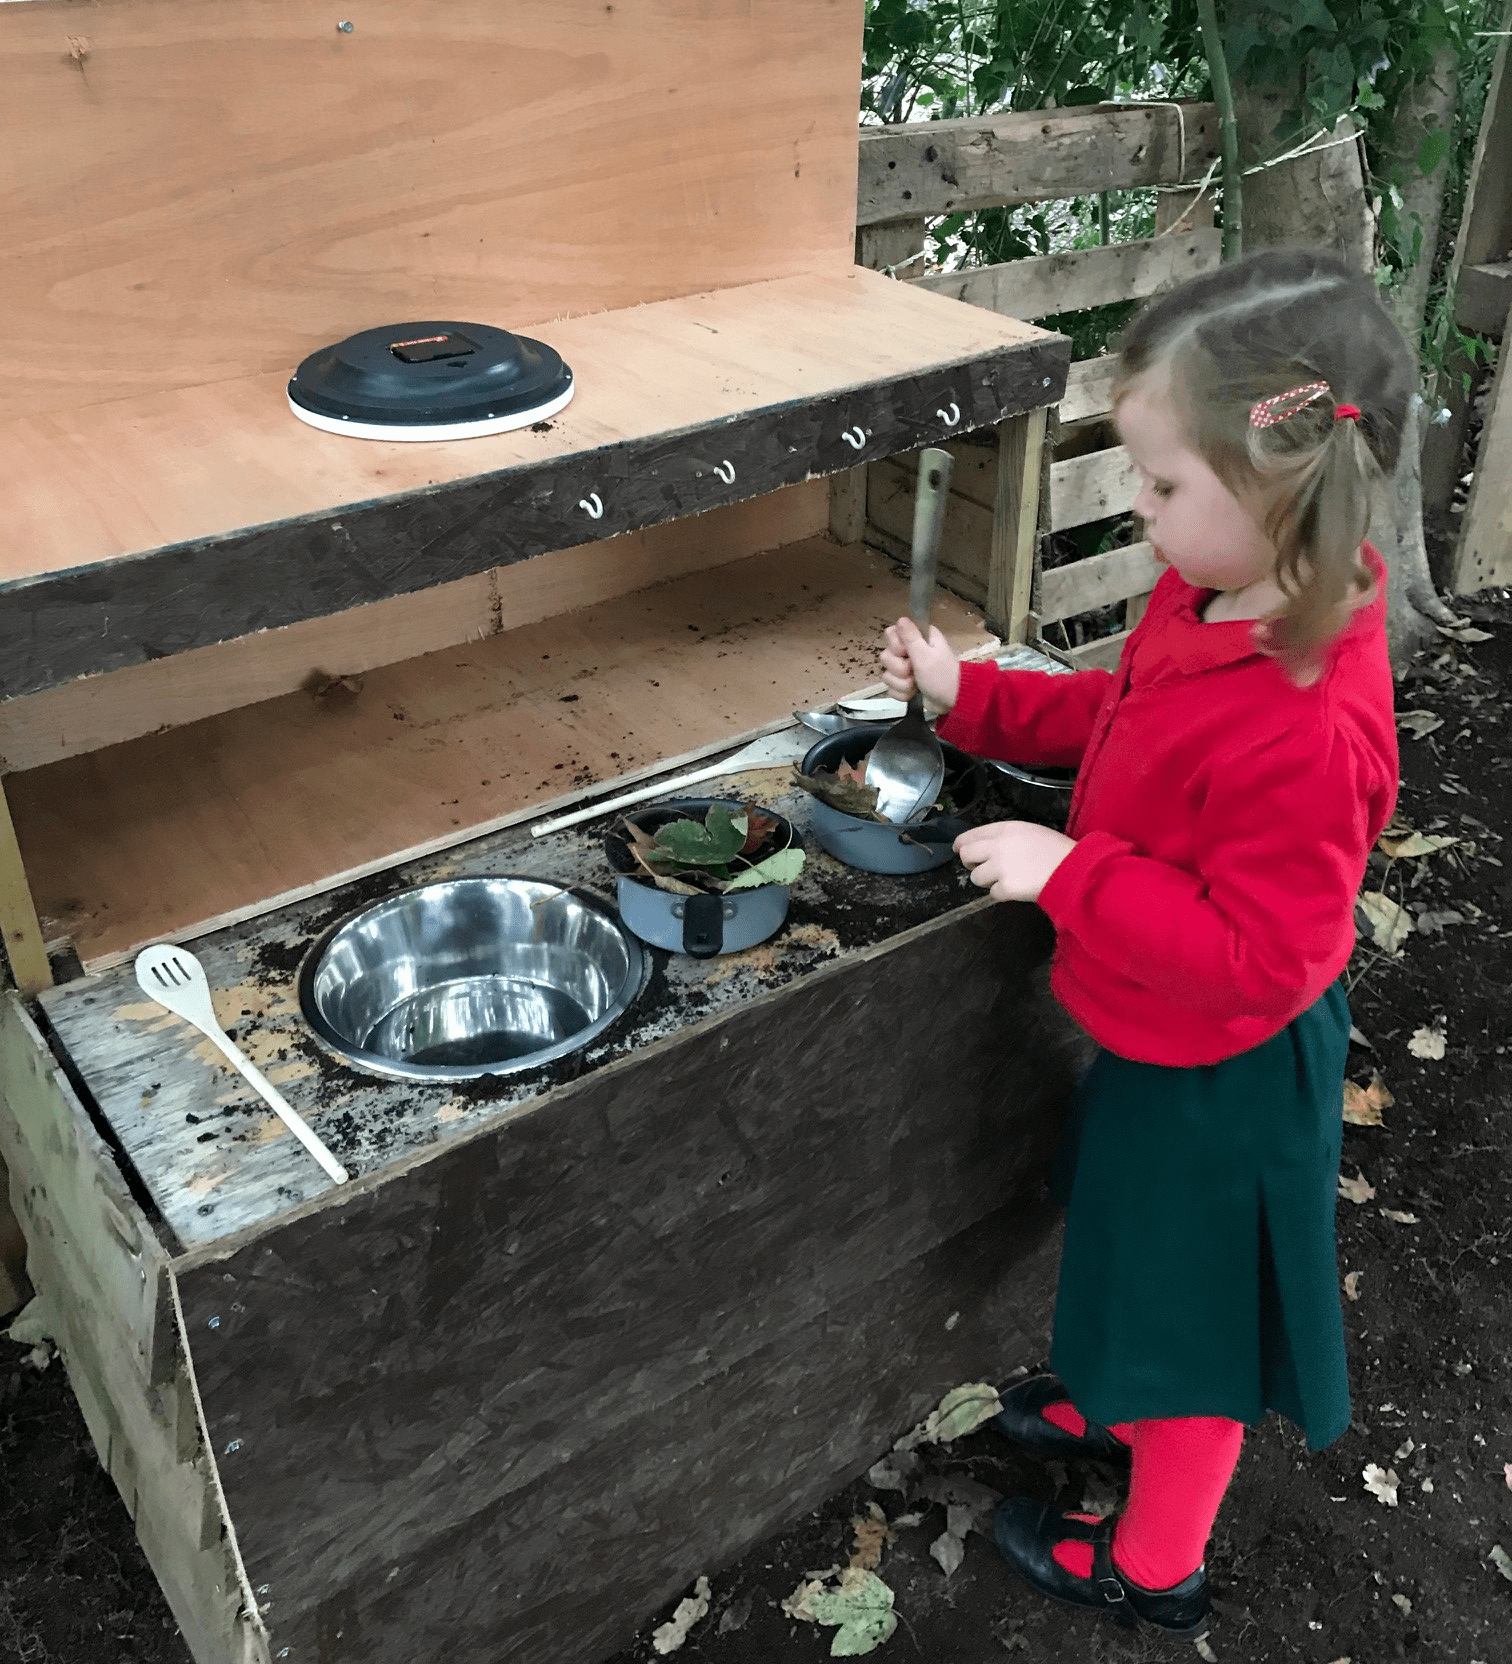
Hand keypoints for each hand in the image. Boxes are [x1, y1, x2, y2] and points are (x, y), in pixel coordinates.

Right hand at [880, 617, 960, 713]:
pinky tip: (914, 693)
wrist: (954, 701)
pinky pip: (892, 688)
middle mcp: (911, 650)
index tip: (906, 653)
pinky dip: (902, 693)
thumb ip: (911, 637)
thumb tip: (901, 618)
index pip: (891, 634)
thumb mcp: (926, 656)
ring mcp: (906, 669)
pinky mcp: (905, 684)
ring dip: (902, 684)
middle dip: (899, 669)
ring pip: (888, 674)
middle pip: (886, 656)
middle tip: (914, 671)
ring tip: (917, 685)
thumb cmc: (942, 675)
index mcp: (918, 638)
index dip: (895, 646)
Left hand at [954, 820, 1075, 903]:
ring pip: (976, 877)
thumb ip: (1006, 837)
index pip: (970, 835)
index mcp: (1005, 829)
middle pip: (966, 855)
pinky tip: (1017, 888)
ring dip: (988, 881)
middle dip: (970, 864)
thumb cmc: (1056, 850)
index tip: (959, 850)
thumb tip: (985, 847)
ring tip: (1007, 879)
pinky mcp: (1006, 887)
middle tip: (980, 868)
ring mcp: (1001, 867)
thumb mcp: (1030, 832)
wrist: (1073, 869)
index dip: (961, 844)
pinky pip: (993, 893)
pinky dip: (1002, 893)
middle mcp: (998, 846)